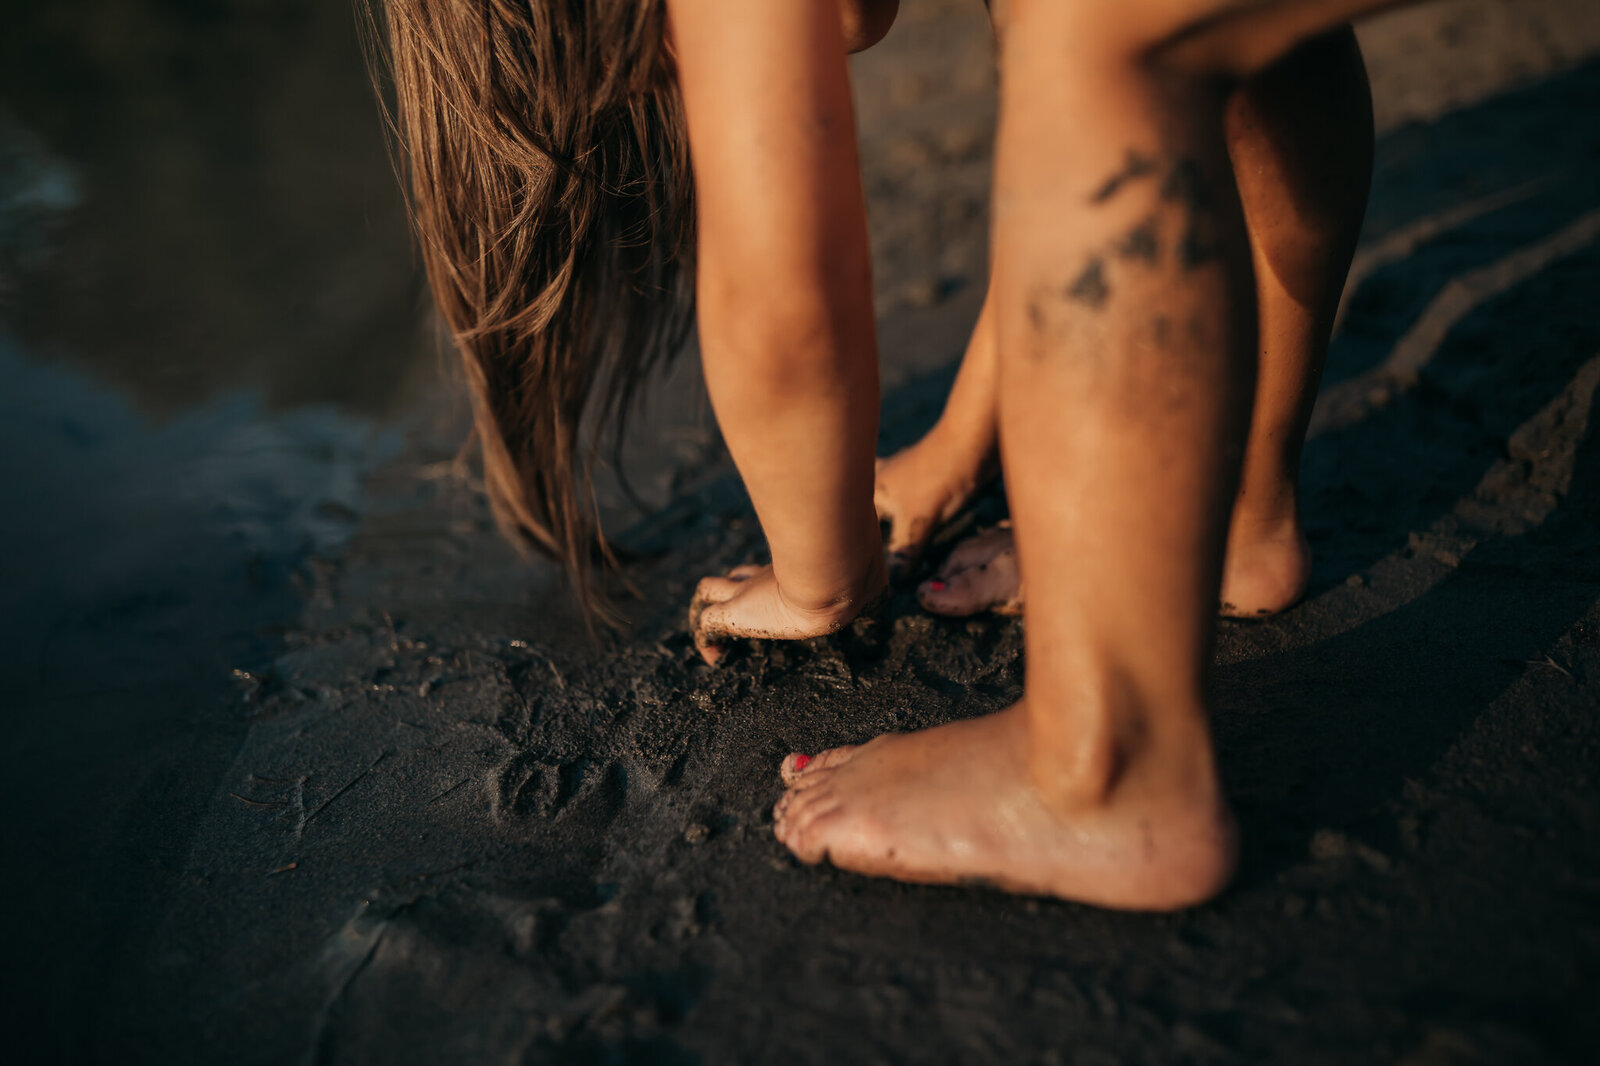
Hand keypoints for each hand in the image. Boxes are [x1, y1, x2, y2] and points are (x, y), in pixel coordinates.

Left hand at [688, 563, 883, 665]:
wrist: (834, 582)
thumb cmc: (852, 582)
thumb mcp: (867, 587)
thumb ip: (871, 595)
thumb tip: (882, 607)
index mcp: (790, 573)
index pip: (767, 572)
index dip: (761, 580)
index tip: (769, 598)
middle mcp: (763, 578)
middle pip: (734, 576)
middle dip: (731, 588)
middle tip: (734, 608)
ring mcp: (745, 594)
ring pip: (708, 590)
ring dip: (708, 609)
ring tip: (715, 637)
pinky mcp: (734, 614)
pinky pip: (705, 626)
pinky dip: (705, 642)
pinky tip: (716, 659)